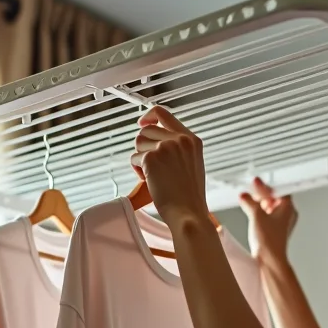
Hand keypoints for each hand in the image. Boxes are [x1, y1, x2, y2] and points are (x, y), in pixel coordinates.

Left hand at [132, 107, 209, 227]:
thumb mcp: (192, 163)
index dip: (149, 116)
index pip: (164, 114)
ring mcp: (166, 147)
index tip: (142, 123)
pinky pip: (134, 158)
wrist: (188, 213)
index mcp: (191, 139)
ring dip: (141, 159)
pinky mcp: (152, 157)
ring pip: (138, 143)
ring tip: (153, 174)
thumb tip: (156, 138)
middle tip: (152, 166)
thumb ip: (179, 147)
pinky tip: (150, 181)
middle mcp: (179, 139)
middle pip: (146, 130)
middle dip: (144, 147)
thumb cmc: (189, 195)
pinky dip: (138, 170)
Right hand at [238, 178, 296, 269]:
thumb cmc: (270, 241)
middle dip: (261, 194)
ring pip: (270, 207)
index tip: (256, 182)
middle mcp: (287, 215)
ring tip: (248, 202)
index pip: (279, 189)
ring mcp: (281, 223)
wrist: (270, 260)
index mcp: (288, 208)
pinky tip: (251, 213)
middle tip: (251, 191)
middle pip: (274, 198)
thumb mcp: (256, 215)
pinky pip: (267, 217)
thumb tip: (245, 197)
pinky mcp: (274, 231)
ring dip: (259, 204)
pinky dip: (259, 213)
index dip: (266, 185)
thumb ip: (249, 202)